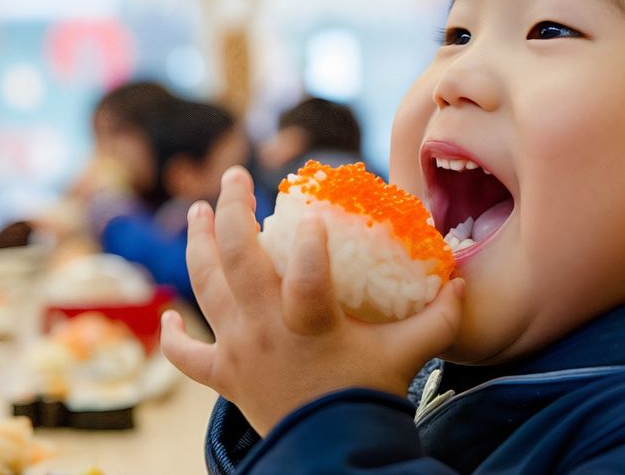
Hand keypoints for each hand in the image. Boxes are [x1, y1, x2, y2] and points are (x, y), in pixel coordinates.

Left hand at [161, 166, 464, 435]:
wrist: (330, 455)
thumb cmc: (367, 400)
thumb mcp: (408, 356)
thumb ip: (438, 318)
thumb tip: (461, 281)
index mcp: (312, 326)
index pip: (307, 279)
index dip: (308, 246)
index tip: (311, 219)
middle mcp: (266, 332)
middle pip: (236, 262)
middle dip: (231, 211)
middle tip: (234, 177)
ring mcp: (239, 351)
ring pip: (206, 289)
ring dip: (198, 246)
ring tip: (196, 213)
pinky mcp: (224, 377)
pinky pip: (187, 356)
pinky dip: (171, 337)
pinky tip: (163, 318)